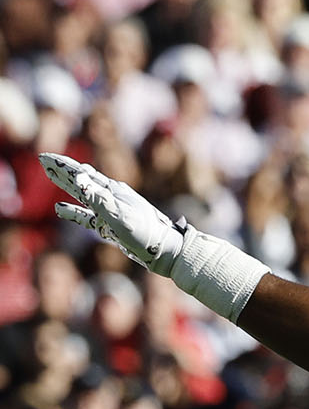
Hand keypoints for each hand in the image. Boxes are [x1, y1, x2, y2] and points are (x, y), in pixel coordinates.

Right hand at [40, 153, 184, 276]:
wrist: (165, 251)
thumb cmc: (146, 232)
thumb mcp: (120, 215)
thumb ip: (99, 197)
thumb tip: (79, 178)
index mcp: (113, 191)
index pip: (83, 173)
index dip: (62, 166)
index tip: (44, 157)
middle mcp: (112, 197)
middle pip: (82, 179)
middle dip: (62, 170)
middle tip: (43, 160)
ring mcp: (111, 211)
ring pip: (83, 195)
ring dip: (66, 186)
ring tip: (51, 176)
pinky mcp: (111, 226)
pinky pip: (86, 216)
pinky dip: (72, 211)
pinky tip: (60, 209)